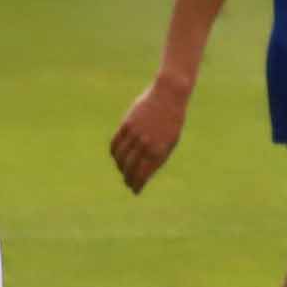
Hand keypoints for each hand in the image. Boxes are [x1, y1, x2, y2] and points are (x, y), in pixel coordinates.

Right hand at [109, 77, 191, 192]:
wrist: (168, 96)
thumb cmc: (172, 121)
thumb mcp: (170, 142)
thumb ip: (157, 157)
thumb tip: (144, 173)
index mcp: (158, 151)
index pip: (142, 174)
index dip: (137, 184)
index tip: (135, 190)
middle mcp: (145, 144)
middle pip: (129, 168)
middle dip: (128, 178)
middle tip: (128, 182)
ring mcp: (135, 134)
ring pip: (120, 157)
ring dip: (120, 166)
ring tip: (123, 170)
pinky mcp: (126, 124)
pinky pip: (115, 144)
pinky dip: (114, 153)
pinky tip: (117, 157)